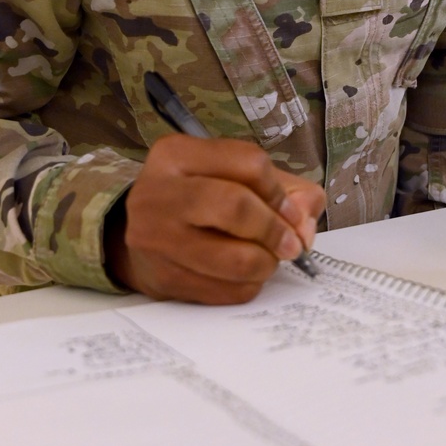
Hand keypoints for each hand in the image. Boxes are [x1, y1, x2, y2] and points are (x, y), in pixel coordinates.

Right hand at [105, 135, 325, 303]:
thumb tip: (304, 225)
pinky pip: (227, 290)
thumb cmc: (199, 199)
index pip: (249, 163)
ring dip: (266, 263)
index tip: (291, 211)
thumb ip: (286, 189)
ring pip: (235, 259)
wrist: (141, 235)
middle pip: (236, 206)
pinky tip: (244, 275)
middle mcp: (158, 192)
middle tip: (291, 244)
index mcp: (177, 154)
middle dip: (275, 229)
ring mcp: (156, 239)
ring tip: (267, 259)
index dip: (280, 191)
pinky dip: (248, 285)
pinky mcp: (164, 278)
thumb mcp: (234, 176)